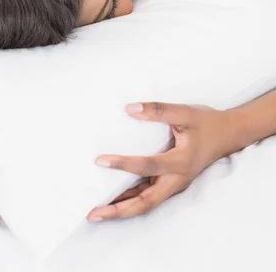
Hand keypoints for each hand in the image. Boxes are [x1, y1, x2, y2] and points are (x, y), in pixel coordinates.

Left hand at [87, 101, 232, 221]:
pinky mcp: (170, 183)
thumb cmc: (206, 123)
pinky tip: (114, 200)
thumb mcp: (185, 112)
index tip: (100, 160)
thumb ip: (158, 110)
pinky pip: (149, 195)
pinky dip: (131, 200)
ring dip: (122, 209)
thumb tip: (130, 109)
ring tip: (97, 212)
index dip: (123, 164)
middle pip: (145, 202)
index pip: (148, 165)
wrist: (227, 135)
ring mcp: (174, 184)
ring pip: (146, 203)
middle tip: (94, 212)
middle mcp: (177, 179)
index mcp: (181, 162)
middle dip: (119, 209)